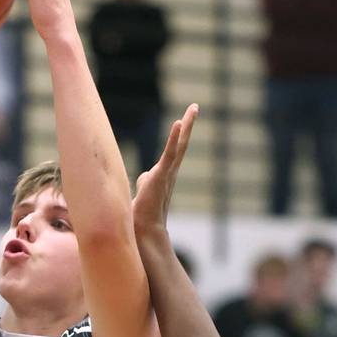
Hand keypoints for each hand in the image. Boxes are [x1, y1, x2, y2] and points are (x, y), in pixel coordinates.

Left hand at [133, 104, 197, 237]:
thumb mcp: (143, 191)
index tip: (181, 121)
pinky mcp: (162, 174)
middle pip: (181, 144)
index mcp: (164, 175)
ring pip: (180, 145)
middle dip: (188, 125)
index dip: (178, 136)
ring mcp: (167, 173)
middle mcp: (169, 172)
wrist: (144, 229)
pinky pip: (171, 153)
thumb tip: (144, 176)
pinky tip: (179, 122)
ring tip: (193, 108)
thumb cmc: (142, 214)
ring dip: (187, 125)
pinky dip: (175, 138)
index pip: (173, 151)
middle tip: (194, 107)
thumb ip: (145, 181)